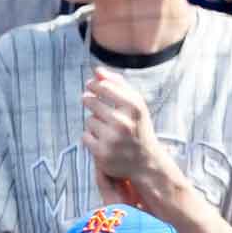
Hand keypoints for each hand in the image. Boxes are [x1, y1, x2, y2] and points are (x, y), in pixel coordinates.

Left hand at [81, 68, 169, 195]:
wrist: (146, 162)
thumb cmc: (138, 127)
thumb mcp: (135, 104)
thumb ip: (118, 84)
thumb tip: (97, 70)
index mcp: (134, 106)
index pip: (103, 86)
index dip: (93, 85)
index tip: (90, 85)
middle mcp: (123, 122)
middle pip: (91, 101)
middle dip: (90, 101)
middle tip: (96, 106)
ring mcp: (112, 138)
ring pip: (89, 120)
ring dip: (94, 123)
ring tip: (108, 130)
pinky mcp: (102, 153)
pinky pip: (85, 136)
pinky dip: (91, 138)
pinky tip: (104, 142)